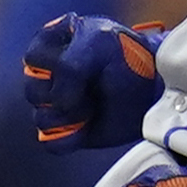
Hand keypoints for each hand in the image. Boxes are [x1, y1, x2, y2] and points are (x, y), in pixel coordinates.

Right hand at [21, 10, 162, 146]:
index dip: (58, 66)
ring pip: (40, 117)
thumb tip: (57, 101)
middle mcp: (48, 74)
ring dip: (69, 116)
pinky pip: (50, 142)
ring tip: (93, 107)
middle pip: (33, 91)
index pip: (33, 58)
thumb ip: (70, 64)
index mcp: (51, 43)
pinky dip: (69, 137)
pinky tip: (87, 127)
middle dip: (63, 94)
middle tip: (91, 87)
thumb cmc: (128, 57)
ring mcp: (55, 103)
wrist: (153, 89)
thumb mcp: (100, 44)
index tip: (87, 63)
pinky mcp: (65, 130)